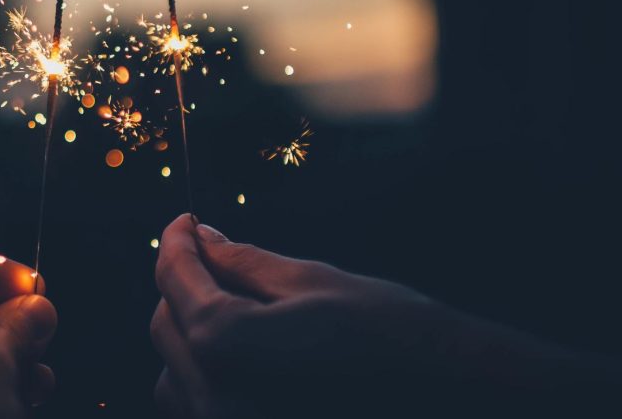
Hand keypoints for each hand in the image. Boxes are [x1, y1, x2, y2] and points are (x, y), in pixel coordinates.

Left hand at [150, 214, 621, 416]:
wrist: (455, 401)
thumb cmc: (392, 337)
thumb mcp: (312, 284)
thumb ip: (242, 263)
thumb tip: (202, 237)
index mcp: (228, 348)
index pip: (176, 283)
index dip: (176, 243)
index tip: (185, 222)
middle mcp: (216, 403)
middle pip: (166, 328)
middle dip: (184, 286)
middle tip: (215, 255)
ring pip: (174, 374)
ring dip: (193, 335)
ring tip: (238, 307)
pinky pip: (200, 409)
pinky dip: (209, 377)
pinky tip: (250, 356)